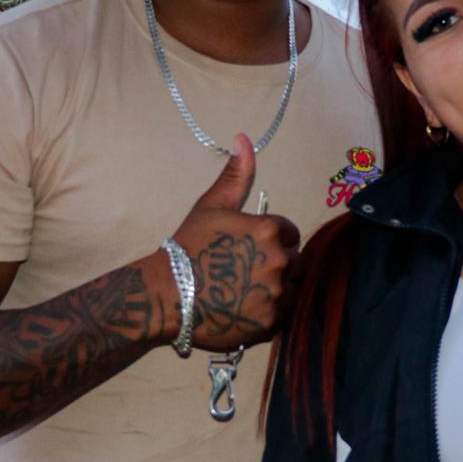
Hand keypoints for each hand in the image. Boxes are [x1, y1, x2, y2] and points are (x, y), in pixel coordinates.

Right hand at [168, 134, 301, 351]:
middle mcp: (280, 261)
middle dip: (277, 264)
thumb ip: (236, 174)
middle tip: (246, 270)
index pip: (290, 233)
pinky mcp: (270, 322)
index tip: (248, 248)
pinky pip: (281, 315)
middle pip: (295, 262)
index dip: (272, 239)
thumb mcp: (212, 205)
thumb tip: (244, 139)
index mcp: (270, 230)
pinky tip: (244, 307)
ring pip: (292, 289)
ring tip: (245, 289)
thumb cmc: (189, 246)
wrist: (167, 294)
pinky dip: (267, 312)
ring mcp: (276, 294)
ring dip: (276, 289)